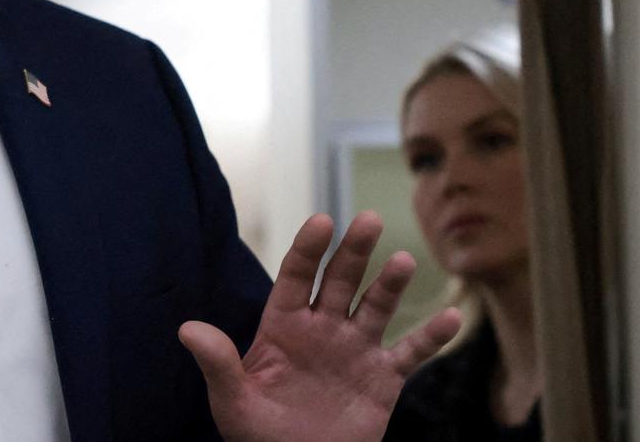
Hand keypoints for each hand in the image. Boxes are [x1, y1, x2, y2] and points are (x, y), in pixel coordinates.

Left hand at [179, 211, 460, 441]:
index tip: (321, 222)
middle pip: (340, 280)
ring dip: (390, 283)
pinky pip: (411, 353)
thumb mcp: (231, 401)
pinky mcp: (383, 378)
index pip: (296, 277)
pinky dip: (432, 337)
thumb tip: (186, 328)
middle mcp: (323, 328)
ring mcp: (355, 349)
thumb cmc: (258, 435)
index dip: (308, 249)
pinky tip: (452, 318)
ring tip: (402, 260)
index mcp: (283, 325)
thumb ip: (217, 363)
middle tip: (369, 219)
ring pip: (376, 307)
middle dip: (354, 251)